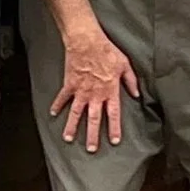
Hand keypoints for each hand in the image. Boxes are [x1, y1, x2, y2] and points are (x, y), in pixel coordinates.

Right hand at [51, 22, 138, 152]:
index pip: (113, 114)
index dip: (113, 128)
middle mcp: (95, 94)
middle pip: (93, 119)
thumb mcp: (125, 64)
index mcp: (110, 91)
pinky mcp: (69, 84)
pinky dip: (57, 105)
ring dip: (72, 126)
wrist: (86, 41)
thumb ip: (131, 81)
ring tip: (68, 138)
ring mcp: (80, 90)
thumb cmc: (106, 51)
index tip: (113, 141)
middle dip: (92, 136)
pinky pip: (63, 97)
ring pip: (76, 113)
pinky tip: (53, 113)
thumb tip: (136, 94)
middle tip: (90, 149)